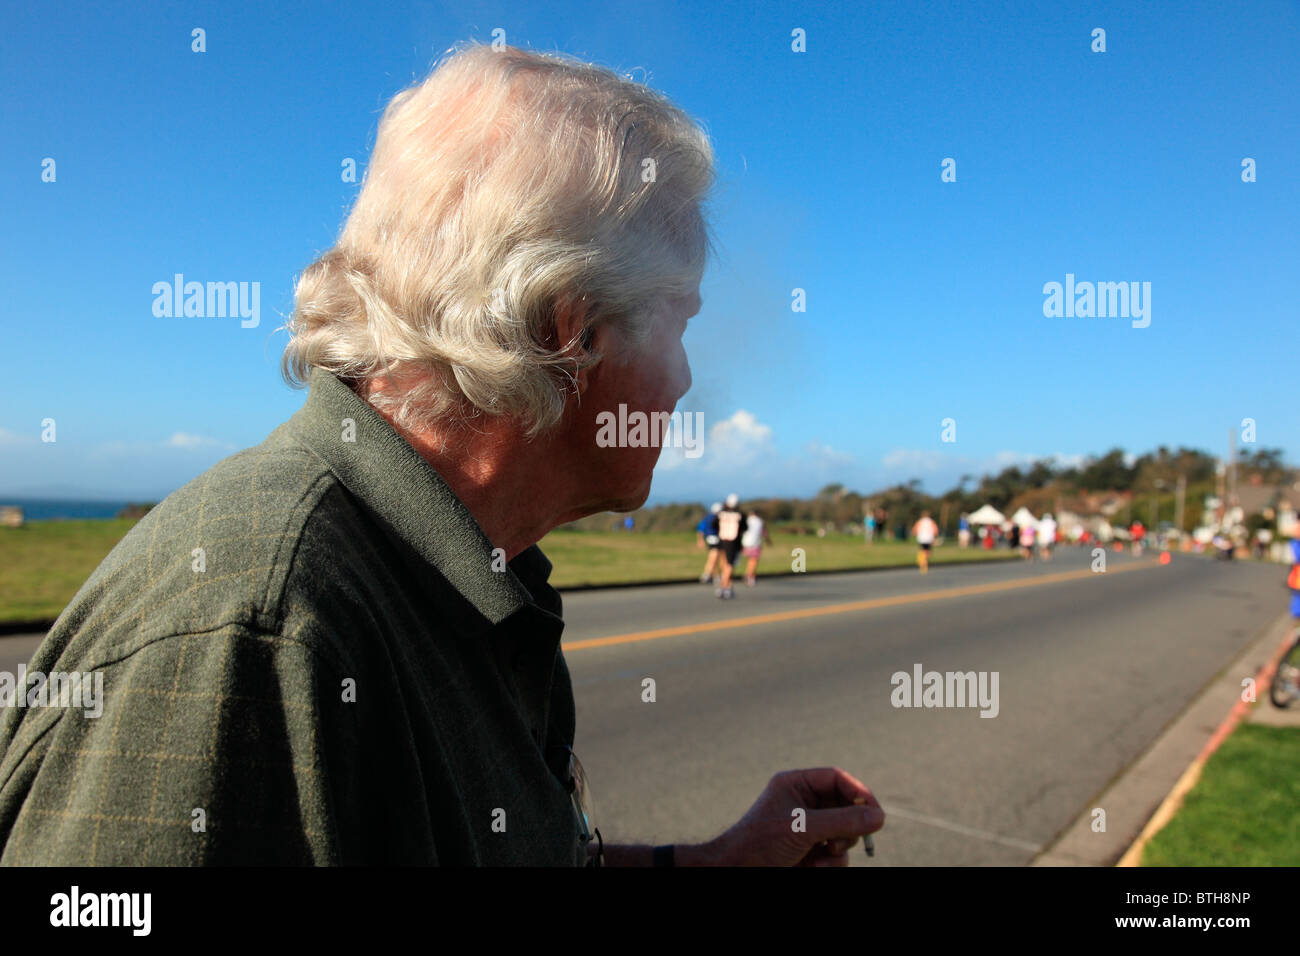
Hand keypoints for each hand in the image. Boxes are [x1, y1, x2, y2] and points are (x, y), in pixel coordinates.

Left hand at [683, 768, 883, 866]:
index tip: (875, 812)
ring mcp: (807, 828)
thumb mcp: (804, 828)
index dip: (859, 792)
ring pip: (844, 833)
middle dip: (850, 825)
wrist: (736, 871)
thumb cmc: (761, 843)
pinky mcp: (809, 850)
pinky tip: (816, 866)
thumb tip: (879, 817)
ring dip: (840, 848)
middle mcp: (803, 802)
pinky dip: (832, 862)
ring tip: (824, 856)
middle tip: (852, 838)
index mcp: (795, 784)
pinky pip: (836, 853)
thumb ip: (842, 821)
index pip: (836, 779)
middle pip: (846, 806)